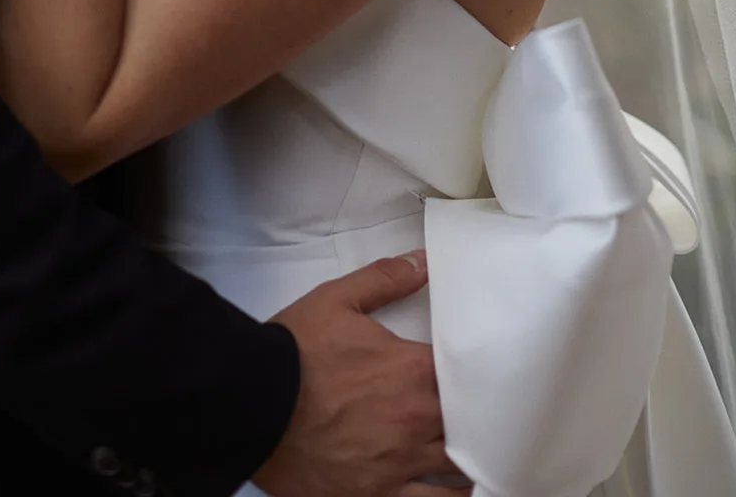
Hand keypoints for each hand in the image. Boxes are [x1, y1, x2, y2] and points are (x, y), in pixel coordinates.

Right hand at [255, 253, 469, 496]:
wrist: (253, 403)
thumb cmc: (296, 351)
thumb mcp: (337, 299)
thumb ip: (384, 279)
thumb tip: (421, 262)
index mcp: (414, 369)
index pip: (469, 372)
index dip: (478, 371)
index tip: (481, 369)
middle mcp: (417, 420)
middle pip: (472, 423)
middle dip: (477, 416)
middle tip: (481, 410)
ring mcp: (401, 464)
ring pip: (459, 469)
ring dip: (468, 459)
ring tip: (473, 453)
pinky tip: (459, 491)